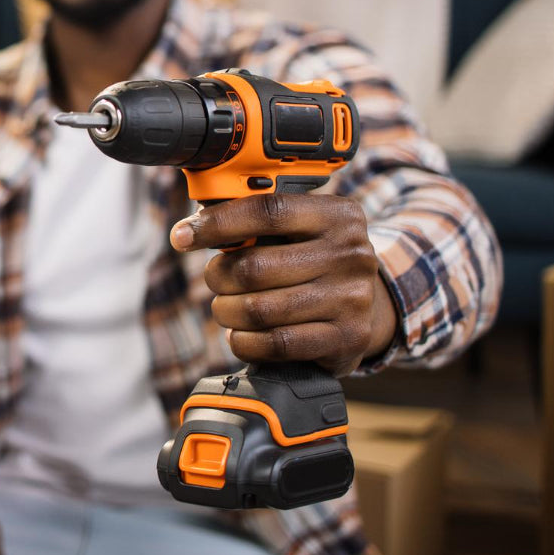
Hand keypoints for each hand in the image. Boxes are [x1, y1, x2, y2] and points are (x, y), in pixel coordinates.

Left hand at [170, 193, 398, 376]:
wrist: (370, 306)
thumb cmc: (314, 260)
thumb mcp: (299, 230)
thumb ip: (256, 223)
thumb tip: (194, 227)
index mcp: (338, 215)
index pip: (267, 211)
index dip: (217, 223)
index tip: (184, 236)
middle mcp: (351, 254)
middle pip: (255, 266)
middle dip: (218, 276)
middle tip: (214, 279)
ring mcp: (352, 298)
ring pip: (259, 309)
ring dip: (227, 311)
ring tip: (226, 308)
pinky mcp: (347, 338)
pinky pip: (275, 343)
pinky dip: (244, 341)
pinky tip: (240, 334)